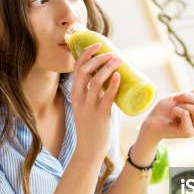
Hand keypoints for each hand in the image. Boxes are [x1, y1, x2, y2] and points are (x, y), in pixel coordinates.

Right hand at [71, 43, 120, 160]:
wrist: (90, 149)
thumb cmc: (92, 127)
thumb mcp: (87, 107)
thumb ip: (95, 94)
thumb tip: (111, 78)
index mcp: (75, 95)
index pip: (77, 69)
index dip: (86, 54)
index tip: (97, 45)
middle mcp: (80, 99)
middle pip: (84, 71)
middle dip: (97, 58)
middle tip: (110, 52)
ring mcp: (89, 107)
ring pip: (95, 81)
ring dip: (107, 68)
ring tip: (118, 60)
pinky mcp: (100, 115)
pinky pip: (106, 97)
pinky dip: (112, 85)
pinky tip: (118, 76)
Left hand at [139, 87, 193, 142]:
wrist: (152, 121)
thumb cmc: (166, 109)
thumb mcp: (182, 97)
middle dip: (186, 97)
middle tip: (175, 101)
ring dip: (181, 105)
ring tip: (174, 111)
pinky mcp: (189, 133)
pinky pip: (186, 113)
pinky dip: (176, 110)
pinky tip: (172, 117)